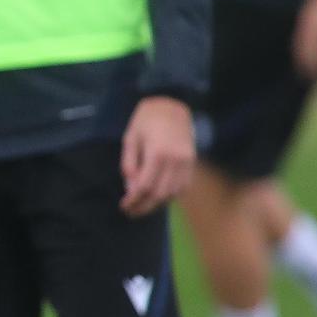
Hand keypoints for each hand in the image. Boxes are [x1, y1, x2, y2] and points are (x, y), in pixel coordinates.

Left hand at [120, 96, 193, 217]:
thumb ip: (129, 164)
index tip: (124, 206)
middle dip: (144, 207)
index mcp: (157, 153)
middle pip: (160, 195)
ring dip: (158, 204)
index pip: (144, 187)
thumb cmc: (146, 120)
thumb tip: (130, 188)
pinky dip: (171, 196)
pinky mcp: (193, 162)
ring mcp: (187, 162)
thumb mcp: (130, 138)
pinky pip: (183, 186)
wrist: (172, 104)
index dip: (133, 200)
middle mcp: (175, 161)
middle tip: (131, 212)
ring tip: (143, 207)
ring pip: (173, 193)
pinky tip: (159, 198)